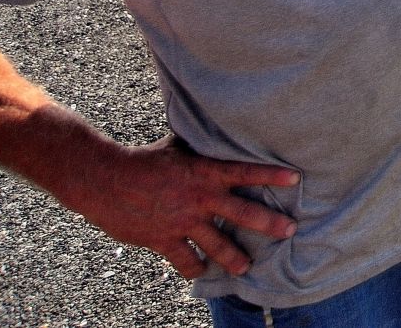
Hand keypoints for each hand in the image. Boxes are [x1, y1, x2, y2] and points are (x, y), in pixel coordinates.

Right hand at [66, 135, 298, 278]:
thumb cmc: (143, 160)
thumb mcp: (177, 147)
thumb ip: (201, 147)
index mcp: (205, 172)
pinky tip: (200, 270)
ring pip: (218, 245)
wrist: (104, 179)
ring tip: (246, 266)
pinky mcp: (164, 239)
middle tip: (290, 230)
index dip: (272, 175)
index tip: (296, 178)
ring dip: (235, 258)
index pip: (246, 171)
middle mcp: (199, 198)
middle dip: (269, 224)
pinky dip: (195, 267)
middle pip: (243, 213)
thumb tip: (217, 130)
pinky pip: (186, 259)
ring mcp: (183, 221)